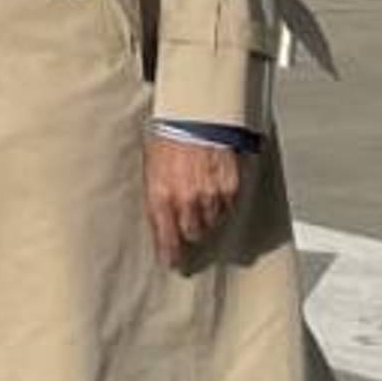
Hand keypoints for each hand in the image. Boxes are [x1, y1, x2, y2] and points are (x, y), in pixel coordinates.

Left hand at [144, 131, 247, 265]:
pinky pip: (227, 207)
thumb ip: (156, 197)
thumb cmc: (168, 139)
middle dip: (191, 229)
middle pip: (193, 233)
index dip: (170, 255)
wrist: (195, 117)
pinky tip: (214, 185)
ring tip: (202, 193)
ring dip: (207, 214)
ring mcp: (210, 196)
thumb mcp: (151, 168)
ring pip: (212, 221)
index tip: (172, 263)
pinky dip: (222, 201)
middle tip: (189, 218)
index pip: (166, 238)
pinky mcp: (229, 189)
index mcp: (161, 196)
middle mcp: (186, 201)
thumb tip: (160, 223)